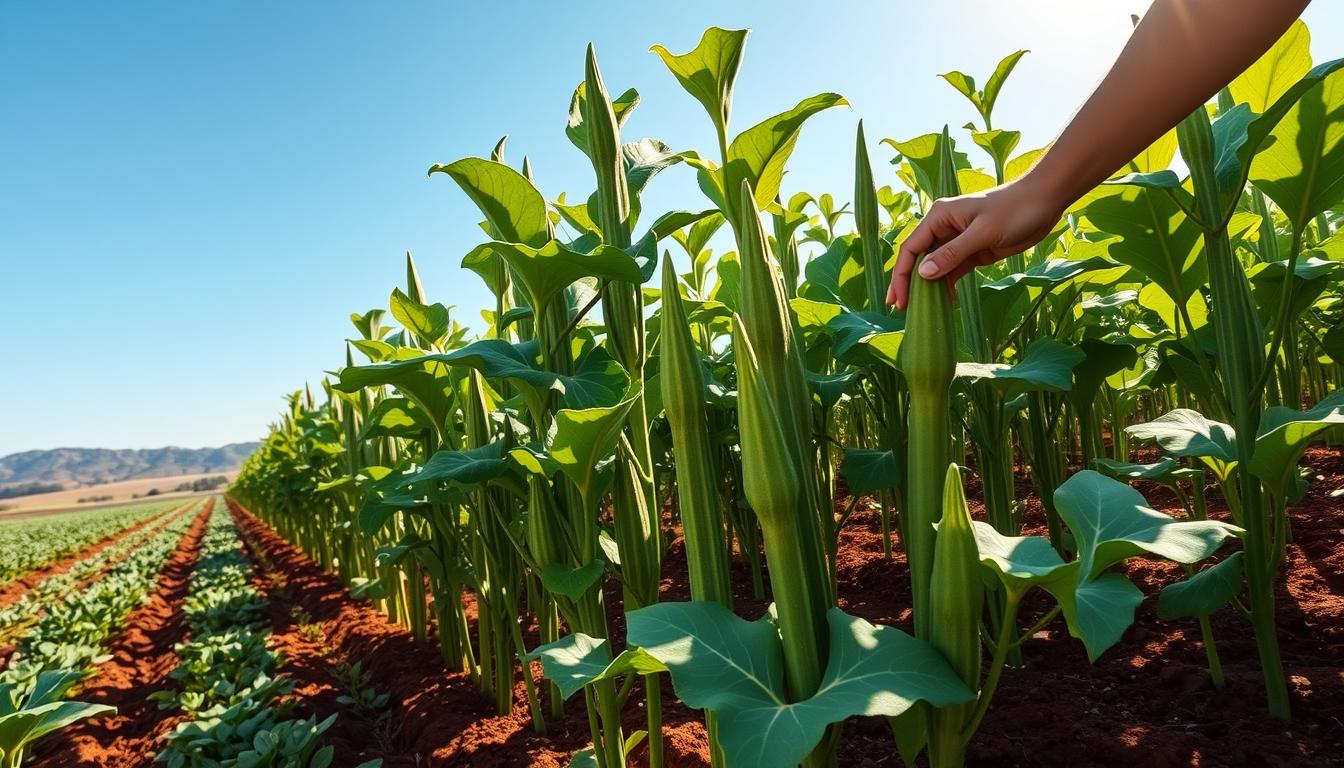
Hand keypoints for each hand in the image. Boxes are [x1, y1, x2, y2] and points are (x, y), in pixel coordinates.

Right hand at [886, 173, 1065, 309]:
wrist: (1044, 202)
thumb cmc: (1014, 209)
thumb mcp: (983, 232)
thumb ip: (953, 253)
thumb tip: (923, 274)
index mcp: (939, 217)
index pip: (911, 248)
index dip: (902, 275)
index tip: (898, 299)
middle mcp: (943, 228)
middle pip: (918, 259)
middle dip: (909, 283)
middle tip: (900, 309)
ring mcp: (958, 240)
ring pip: (935, 267)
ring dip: (928, 287)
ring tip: (923, 310)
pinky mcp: (973, 251)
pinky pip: (953, 270)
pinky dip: (948, 285)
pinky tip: (948, 301)